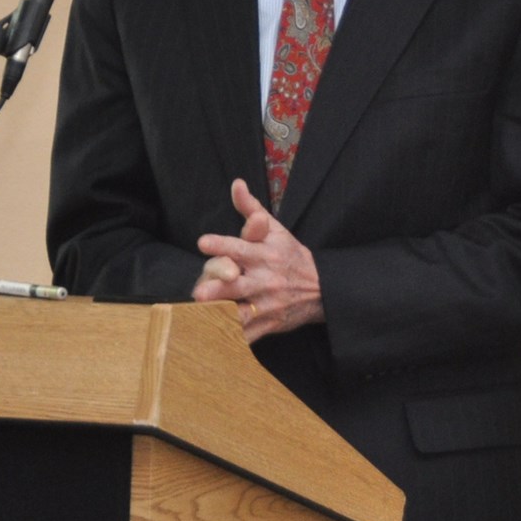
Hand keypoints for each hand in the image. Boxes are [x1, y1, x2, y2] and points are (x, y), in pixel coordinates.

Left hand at [191, 179, 323, 342]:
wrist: (321, 289)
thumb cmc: (290, 255)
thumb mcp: (276, 230)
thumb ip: (251, 209)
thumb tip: (236, 183)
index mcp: (264, 254)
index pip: (240, 247)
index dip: (221, 245)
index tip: (203, 243)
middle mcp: (264, 280)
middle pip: (237, 284)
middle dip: (219, 289)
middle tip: (199, 293)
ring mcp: (266, 305)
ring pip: (239, 313)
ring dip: (220, 317)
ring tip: (200, 319)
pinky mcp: (268, 325)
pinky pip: (247, 334)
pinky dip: (231, 337)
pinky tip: (211, 337)